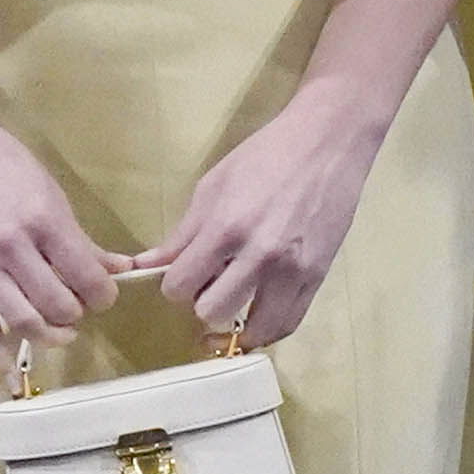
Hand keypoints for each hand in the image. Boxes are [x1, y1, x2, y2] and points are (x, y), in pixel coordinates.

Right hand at [0, 110, 130, 356]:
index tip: (104, 294)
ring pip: (23, 320)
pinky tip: (12, 367)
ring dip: (49, 335)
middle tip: (80, 308)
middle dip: (78, 314)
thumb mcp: (50, 191)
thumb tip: (119, 268)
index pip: (87, 277)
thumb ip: (81, 237)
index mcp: (44, 220)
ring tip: (59, 331)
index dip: (104, 295)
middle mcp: (12, 246)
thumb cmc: (1, 161)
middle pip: (58, 304)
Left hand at [140, 77, 396, 348]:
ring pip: (254, 330)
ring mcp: (293, 270)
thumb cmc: (264, 156)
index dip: (175, 285)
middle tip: (211, 284)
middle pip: (211, 311)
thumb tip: (146, 265)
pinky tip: (258, 318)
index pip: (180, 286)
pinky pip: (289, 323)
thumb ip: (183, 233)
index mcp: (226, 227)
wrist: (327, 143)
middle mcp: (259, 255)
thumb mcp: (213, 186)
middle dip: (203, 301)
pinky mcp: (317, 276)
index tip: (184, 274)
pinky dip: (268, 329)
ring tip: (235, 305)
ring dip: (237, 322)